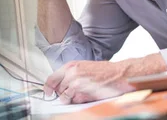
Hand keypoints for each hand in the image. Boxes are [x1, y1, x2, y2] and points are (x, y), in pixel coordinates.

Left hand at [43, 53, 166, 103]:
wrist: (119, 74)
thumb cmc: (104, 71)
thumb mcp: (84, 67)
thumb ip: (71, 74)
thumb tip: (61, 84)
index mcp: (70, 66)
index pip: (51, 78)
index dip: (48, 87)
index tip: (48, 93)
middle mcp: (71, 73)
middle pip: (57, 89)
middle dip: (62, 93)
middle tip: (73, 92)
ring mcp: (76, 83)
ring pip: (64, 97)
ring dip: (71, 98)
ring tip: (82, 93)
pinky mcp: (83, 92)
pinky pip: (74, 101)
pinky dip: (78, 101)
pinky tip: (87, 95)